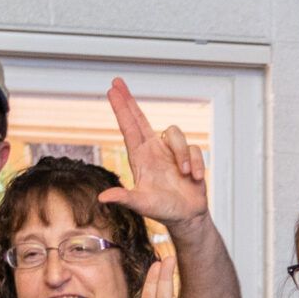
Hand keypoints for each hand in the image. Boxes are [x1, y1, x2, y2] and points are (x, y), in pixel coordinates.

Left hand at [97, 80, 206, 228]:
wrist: (187, 216)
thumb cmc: (163, 210)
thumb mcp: (142, 205)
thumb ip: (125, 199)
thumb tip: (103, 198)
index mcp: (140, 157)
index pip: (128, 127)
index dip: (121, 108)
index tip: (112, 91)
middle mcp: (153, 150)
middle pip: (140, 118)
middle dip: (129, 100)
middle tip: (117, 82)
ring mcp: (171, 151)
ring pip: (175, 134)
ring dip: (182, 154)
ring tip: (184, 174)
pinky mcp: (188, 155)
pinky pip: (194, 149)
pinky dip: (195, 164)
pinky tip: (194, 178)